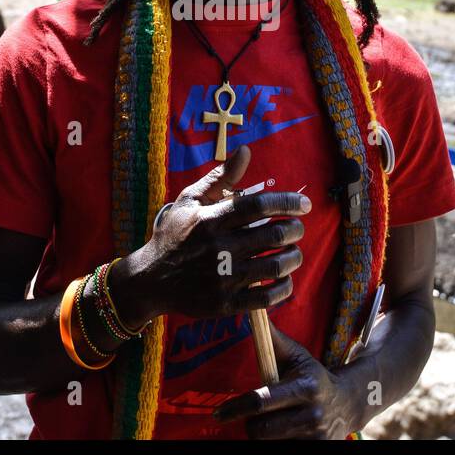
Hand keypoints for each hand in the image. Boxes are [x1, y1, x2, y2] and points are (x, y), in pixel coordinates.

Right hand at [121, 145, 309, 323]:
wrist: (150, 280)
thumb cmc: (173, 235)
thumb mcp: (189, 200)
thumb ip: (220, 177)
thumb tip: (245, 151)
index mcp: (212, 220)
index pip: (258, 205)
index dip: (287, 202)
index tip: (304, 205)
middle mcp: (219, 248)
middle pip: (274, 235)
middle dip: (295, 230)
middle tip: (297, 228)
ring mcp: (223, 278)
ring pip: (276, 266)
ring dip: (294, 258)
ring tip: (293, 252)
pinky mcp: (226, 303)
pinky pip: (267, 298)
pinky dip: (284, 288)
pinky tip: (285, 279)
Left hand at [214, 324, 359, 438]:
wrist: (348, 403)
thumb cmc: (313, 376)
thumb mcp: (297, 357)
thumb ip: (273, 340)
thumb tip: (252, 314)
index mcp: (305, 387)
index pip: (262, 402)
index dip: (237, 408)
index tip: (220, 411)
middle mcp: (312, 414)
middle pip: (261, 429)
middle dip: (250, 424)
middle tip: (251, 418)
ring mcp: (316, 436)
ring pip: (269, 443)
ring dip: (264, 434)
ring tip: (272, 423)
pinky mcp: (319, 450)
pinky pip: (283, 450)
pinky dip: (278, 443)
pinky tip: (284, 433)